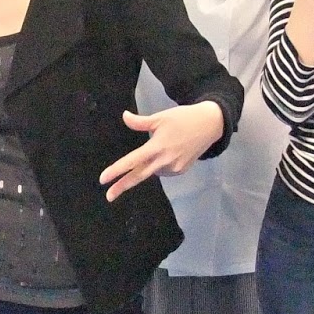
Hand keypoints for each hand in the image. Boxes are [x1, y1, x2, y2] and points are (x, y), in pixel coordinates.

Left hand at [99, 102, 224, 201]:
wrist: (210, 125)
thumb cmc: (183, 118)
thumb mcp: (160, 117)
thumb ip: (140, 122)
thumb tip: (124, 117)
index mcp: (157, 147)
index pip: (133, 161)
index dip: (117, 170)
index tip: (103, 179)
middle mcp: (164, 160)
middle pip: (139, 175)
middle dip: (123, 186)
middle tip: (108, 196)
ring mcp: (174, 167)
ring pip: (152, 171)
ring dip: (148, 165)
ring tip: (163, 145)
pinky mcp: (181, 170)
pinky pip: (163, 171)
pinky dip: (159, 165)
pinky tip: (168, 153)